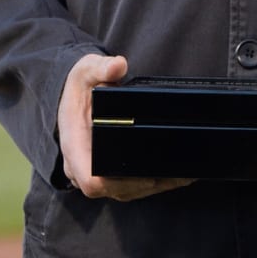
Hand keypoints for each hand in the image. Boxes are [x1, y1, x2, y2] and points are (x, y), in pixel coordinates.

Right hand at [58, 53, 193, 200]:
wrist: (73, 95)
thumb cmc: (80, 85)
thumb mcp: (87, 70)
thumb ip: (102, 67)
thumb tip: (117, 66)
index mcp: (75, 146)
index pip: (91, 179)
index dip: (117, 183)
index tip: (144, 175)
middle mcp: (81, 165)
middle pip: (113, 189)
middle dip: (145, 185)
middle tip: (178, 175)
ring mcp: (93, 171)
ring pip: (122, 191)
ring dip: (152, 187)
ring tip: (183, 177)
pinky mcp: (106, 171)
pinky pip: (126, 185)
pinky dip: (150, 183)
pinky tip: (175, 176)